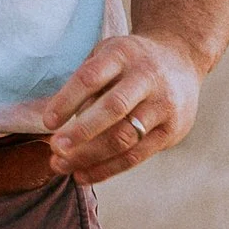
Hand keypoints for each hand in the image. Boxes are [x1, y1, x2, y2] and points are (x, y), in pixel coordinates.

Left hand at [33, 32, 200, 184]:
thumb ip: (84, 82)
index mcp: (123, 54)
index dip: (67, 100)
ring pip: (124, 137)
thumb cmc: (129, 64)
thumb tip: (51, 120)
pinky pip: (135, 155)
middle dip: (80, 132)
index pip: (91, 78)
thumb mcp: (107, 56)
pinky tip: (83, 174)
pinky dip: (106, 169)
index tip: (47, 122)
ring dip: (89, 156)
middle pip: (112, 108)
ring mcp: (163, 104)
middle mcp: (147, 77)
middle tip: (54, 148)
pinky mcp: (172, 130)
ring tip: (62, 166)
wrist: (181, 61)